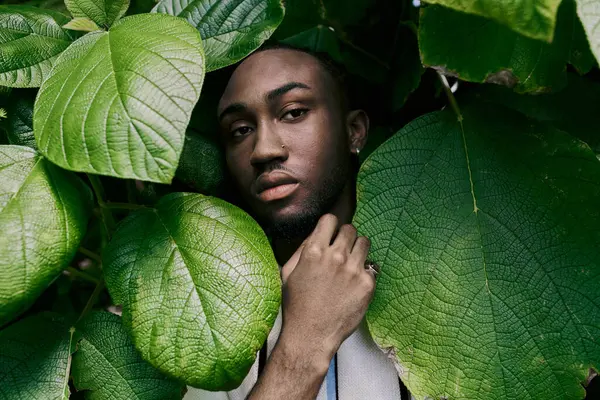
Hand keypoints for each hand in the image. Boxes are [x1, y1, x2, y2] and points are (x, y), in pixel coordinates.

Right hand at [279, 213, 375, 360]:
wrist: (311, 336)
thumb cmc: (296, 306)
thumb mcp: (288, 272)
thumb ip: (302, 249)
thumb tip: (316, 234)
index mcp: (313, 251)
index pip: (330, 220)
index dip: (330, 226)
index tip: (331, 233)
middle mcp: (335, 257)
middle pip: (350, 229)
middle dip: (345, 237)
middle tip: (342, 249)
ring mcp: (353, 270)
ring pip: (365, 242)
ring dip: (358, 249)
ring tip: (351, 262)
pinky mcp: (367, 284)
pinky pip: (372, 266)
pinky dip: (364, 271)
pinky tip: (354, 282)